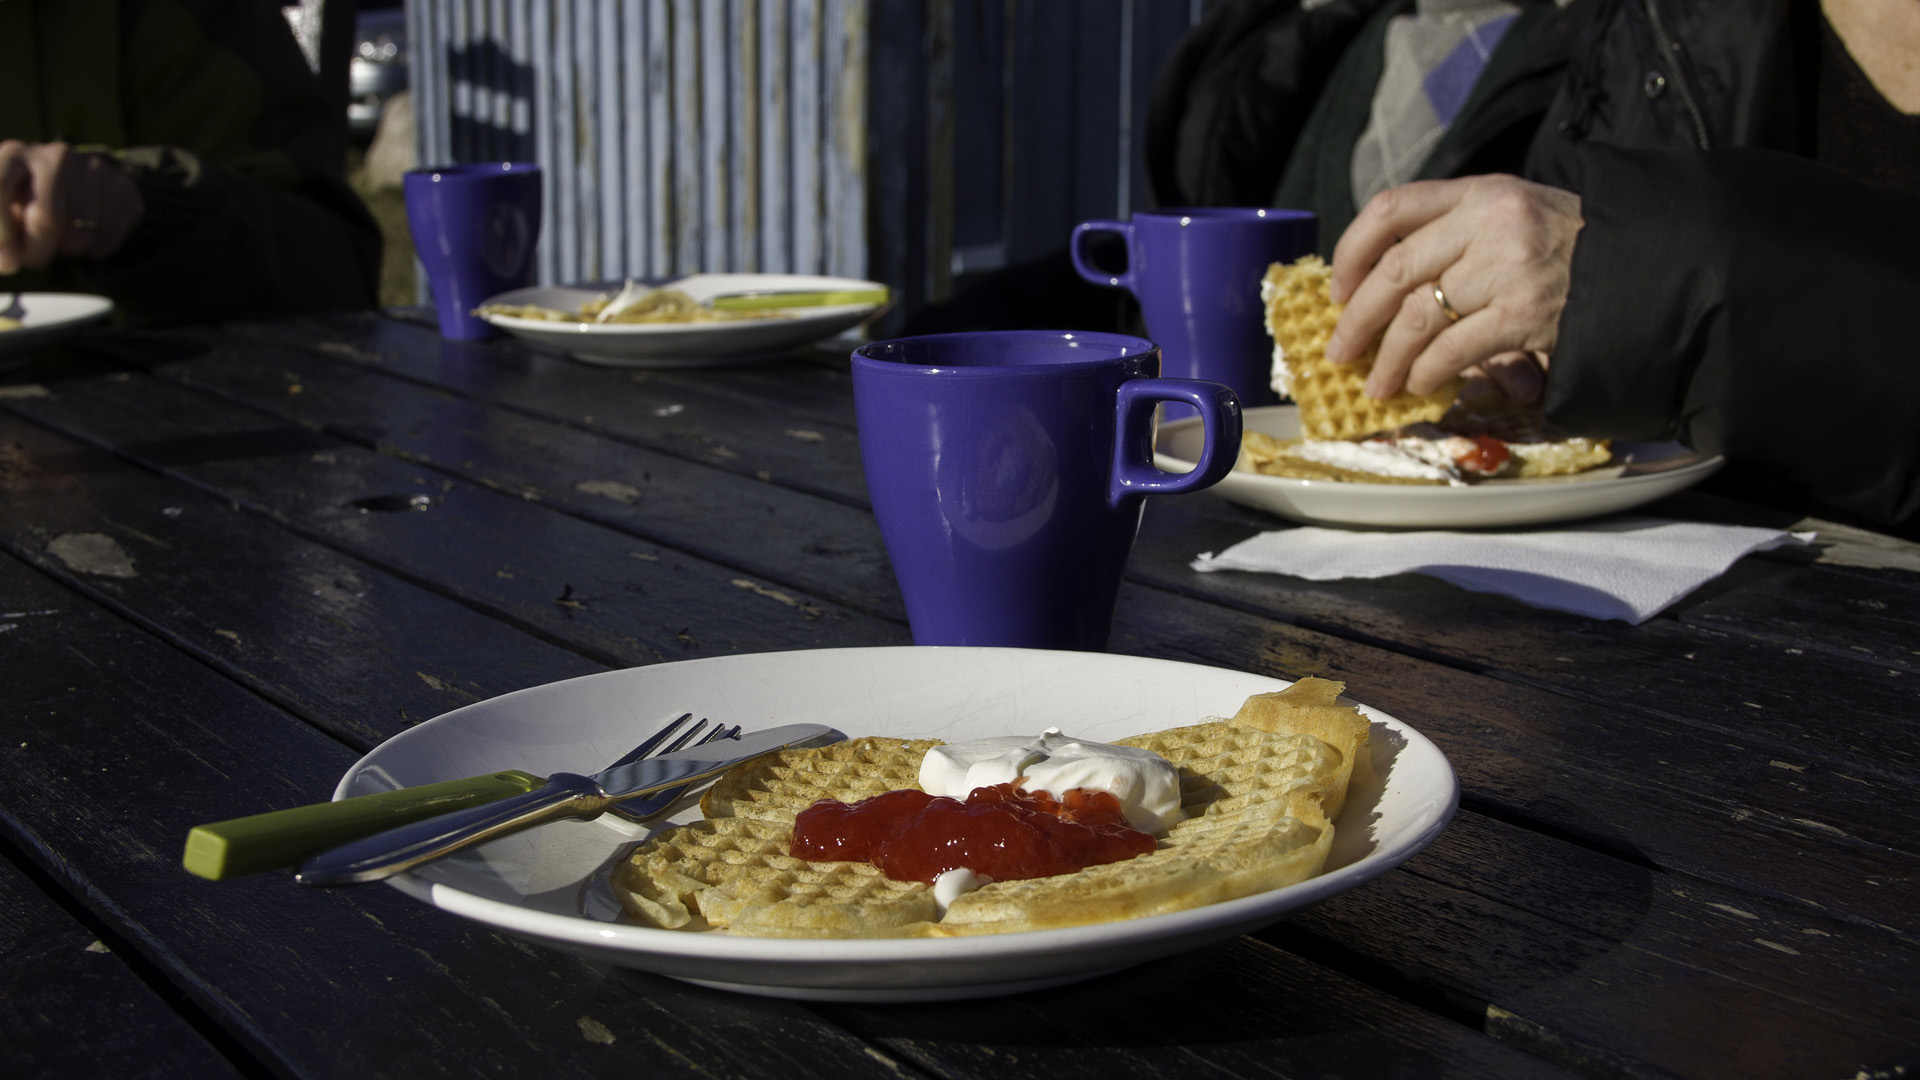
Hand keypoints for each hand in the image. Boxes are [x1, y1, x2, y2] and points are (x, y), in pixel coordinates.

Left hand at [0, 141, 144, 272]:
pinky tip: (89, 236)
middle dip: (38, 252)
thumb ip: (1, 234)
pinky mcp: (122, 188)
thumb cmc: (30, 202)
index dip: (2, 232)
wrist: (86, 183)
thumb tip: (6, 260)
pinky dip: (96, 249)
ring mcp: (93, 168)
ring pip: (79, 236)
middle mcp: (54, 155)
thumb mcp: (6, 210)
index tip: (9, 264)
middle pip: (45, 219)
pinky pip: (108, 238)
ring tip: (63, 240)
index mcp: (13, 155)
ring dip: (68, 251)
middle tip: (34, 259)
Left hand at [1323, 174, 1581, 402]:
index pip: (1392, 208)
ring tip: (1376, 383)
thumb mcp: (1515, 215)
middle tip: (1339, 350)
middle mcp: (1490, 221)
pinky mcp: (1525, 312)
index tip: (1337, 288)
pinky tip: (1419, 383)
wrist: (1647, 266)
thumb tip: (1380, 291)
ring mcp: (1508, 267)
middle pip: (1394, 271)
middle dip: (1357, 318)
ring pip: (1417, 316)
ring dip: (1387, 357)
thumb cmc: (1573, 248)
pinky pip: (1453, 348)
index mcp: (1480, 191)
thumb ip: (1456, 235)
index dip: (1353, 251)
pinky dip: (1426, 371)